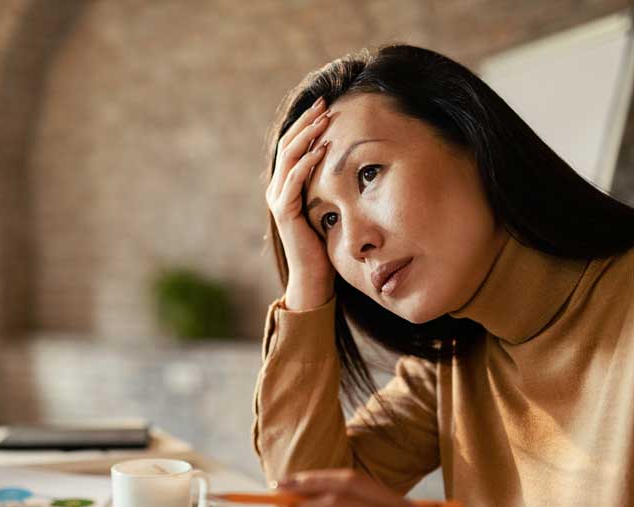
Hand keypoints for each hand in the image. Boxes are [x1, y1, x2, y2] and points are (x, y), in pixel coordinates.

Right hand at [265, 98, 335, 309]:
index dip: (308, 123)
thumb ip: (332, 186)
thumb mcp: (331, 207)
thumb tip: (355, 163)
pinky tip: (322, 150)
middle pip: (287, 144)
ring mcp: (278, 200)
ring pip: (288, 157)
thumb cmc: (326, 245)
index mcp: (287, 185)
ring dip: (307, 136)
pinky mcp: (284, 212)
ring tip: (324, 119)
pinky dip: (306, 163)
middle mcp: (278, 189)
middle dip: (307, 121)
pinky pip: (293, 181)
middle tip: (325, 101)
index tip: (328, 104)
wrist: (314, 278)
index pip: (293, 144)